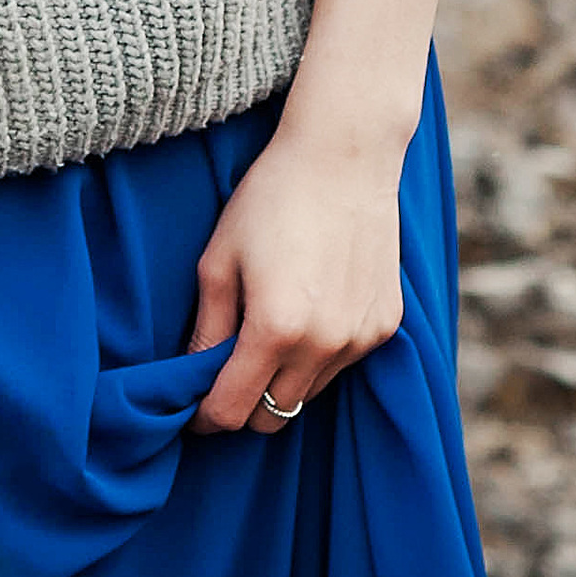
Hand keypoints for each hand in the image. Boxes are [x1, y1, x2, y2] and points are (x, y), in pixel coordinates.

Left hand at [187, 124, 405, 435]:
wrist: (344, 158)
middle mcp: (325, 344)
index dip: (203, 418)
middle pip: (274, 416)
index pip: (232, 409)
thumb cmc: (270, 200)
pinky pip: (341, 365)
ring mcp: (362, 339)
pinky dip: (316, 357)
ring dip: (280, 381)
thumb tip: (191, 376)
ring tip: (263, 335)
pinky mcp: (386, 326)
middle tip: (220, 378)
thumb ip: (206, 329)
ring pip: (308, 394)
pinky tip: (306, 313)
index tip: (189, 410)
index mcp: (275, 329)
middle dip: (241, 406)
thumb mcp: (218, 260)